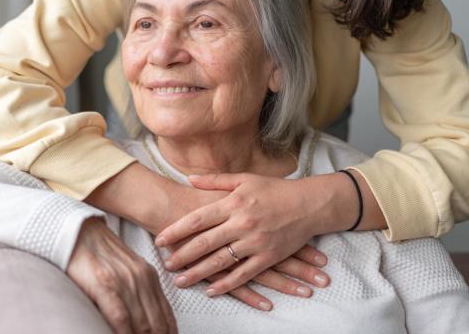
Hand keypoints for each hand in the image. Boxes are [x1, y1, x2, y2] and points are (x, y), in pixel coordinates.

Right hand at [67, 218, 176, 333]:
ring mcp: (124, 282)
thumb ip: (139, 292)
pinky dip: (125, 333)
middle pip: (157, 325)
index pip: (167, 317)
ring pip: (142, 325)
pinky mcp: (104, 284)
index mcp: (149, 277)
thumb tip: (145, 323)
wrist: (78, 231)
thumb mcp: (128, 270)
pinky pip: (121, 317)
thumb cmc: (99, 254)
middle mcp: (141, 279)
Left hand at [155, 173, 330, 296]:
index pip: (198, 219)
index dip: (176, 230)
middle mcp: (242, 223)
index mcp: (234, 203)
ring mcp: (255, 242)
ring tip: (180, 281)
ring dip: (197, 273)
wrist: (308, 204)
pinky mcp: (268, 257)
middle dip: (181, 256)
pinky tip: (210, 290)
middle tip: (165, 264)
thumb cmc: (275, 189)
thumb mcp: (245, 179)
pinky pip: (243, 275)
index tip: (160, 239)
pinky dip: (226, 285)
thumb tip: (189, 179)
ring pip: (220, 262)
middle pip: (204, 243)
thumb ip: (215, 181)